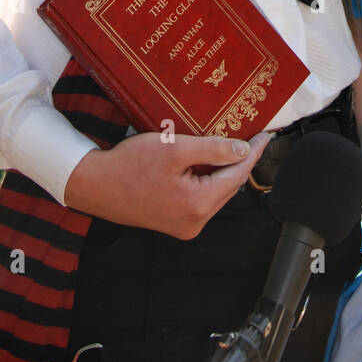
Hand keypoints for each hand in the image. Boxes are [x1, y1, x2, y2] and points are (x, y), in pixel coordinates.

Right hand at [63, 130, 270, 239]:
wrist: (94, 185)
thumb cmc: (130, 164)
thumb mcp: (175, 148)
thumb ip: (213, 149)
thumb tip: (243, 151)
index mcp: (197, 205)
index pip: (236, 175)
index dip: (253, 153)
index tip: (266, 136)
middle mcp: (194, 222)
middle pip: (227, 186)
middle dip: (239, 161)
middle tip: (251, 136)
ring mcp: (184, 226)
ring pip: (214, 192)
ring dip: (221, 170)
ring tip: (229, 145)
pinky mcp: (174, 222)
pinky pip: (200, 197)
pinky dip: (206, 179)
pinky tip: (205, 161)